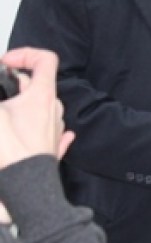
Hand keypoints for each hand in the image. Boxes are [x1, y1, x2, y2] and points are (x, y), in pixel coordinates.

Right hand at [0, 47, 74, 169]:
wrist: (24, 188)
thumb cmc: (11, 152)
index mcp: (42, 95)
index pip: (46, 59)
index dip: (25, 54)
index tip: (6, 63)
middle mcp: (54, 109)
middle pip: (37, 84)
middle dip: (14, 84)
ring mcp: (55, 128)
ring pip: (39, 106)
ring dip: (21, 104)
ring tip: (3, 114)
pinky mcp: (51, 146)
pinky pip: (46, 128)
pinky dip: (33, 122)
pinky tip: (24, 130)